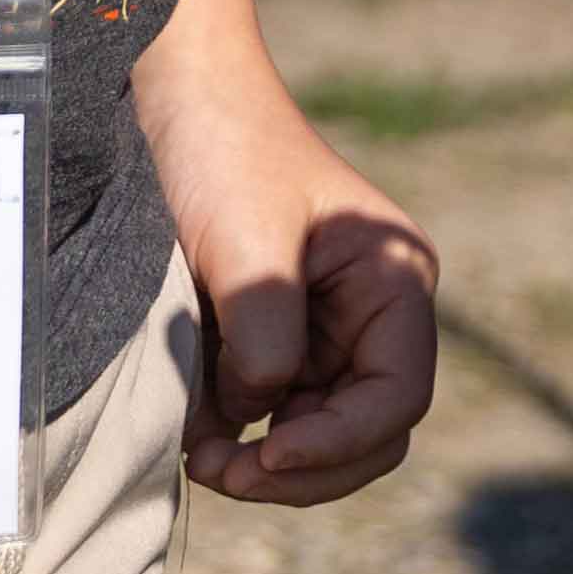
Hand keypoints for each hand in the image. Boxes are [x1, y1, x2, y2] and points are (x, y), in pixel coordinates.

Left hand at [154, 95, 438, 505]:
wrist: (174, 101)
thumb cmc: (225, 153)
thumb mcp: (249, 245)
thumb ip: (268, 339)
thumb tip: (258, 416)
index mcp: (394, 279)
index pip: (398, 396)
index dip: (342, 442)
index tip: (270, 452)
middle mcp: (372, 314)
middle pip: (366, 433)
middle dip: (301, 467)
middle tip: (222, 472)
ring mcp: (325, 332)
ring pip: (317, 435)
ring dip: (265, 461)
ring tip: (199, 455)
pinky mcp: (275, 340)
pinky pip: (272, 414)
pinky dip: (237, 434)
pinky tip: (194, 428)